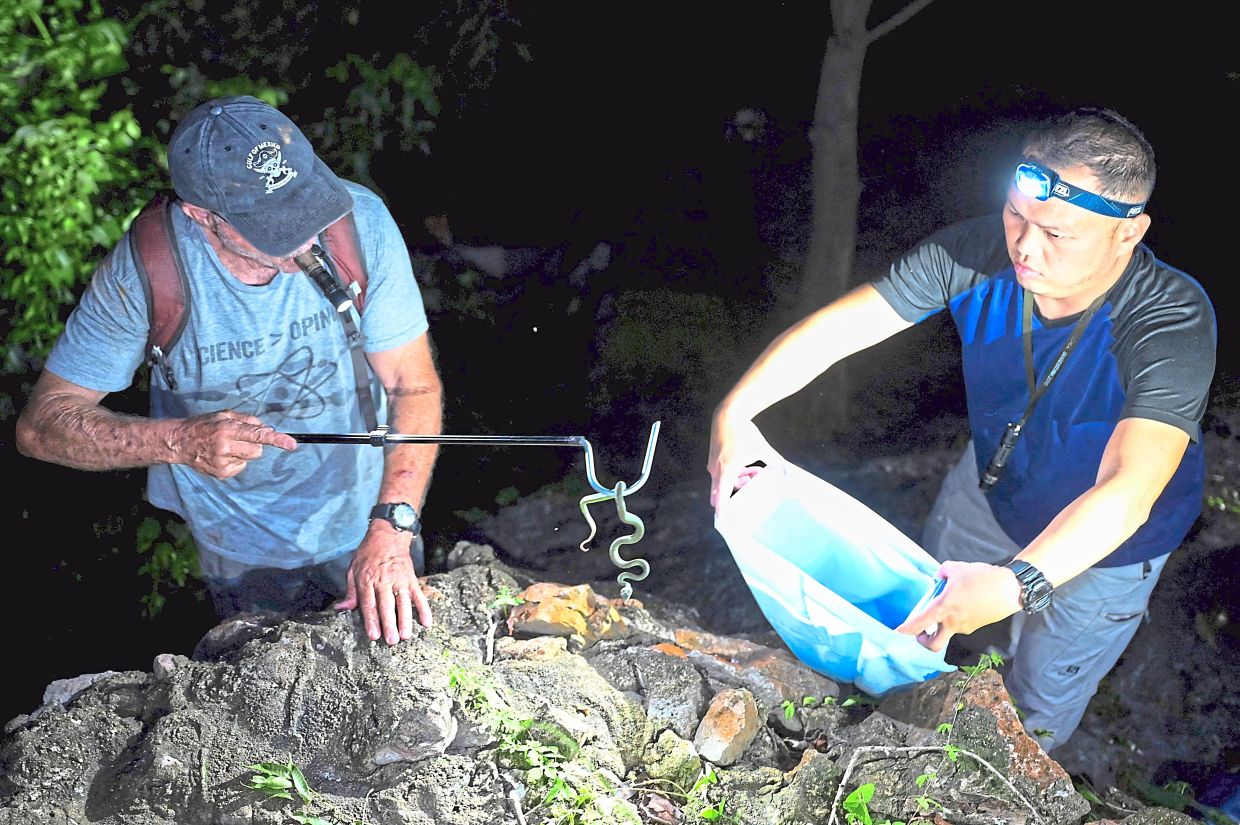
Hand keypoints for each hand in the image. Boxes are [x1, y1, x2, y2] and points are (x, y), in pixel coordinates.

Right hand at [173, 409, 295, 477]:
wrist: (179, 442)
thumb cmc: (204, 425)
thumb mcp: (224, 415)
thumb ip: (247, 420)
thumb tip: (266, 428)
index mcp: (227, 430)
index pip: (257, 435)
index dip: (276, 439)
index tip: (292, 444)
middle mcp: (226, 447)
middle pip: (258, 450)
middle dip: (254, 445)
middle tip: (238, 439)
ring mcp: (223, 462)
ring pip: (249, 459)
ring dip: (243, 453)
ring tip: (226, 447)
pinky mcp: (221, 473)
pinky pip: (241, 467)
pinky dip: (236, 461)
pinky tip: (221, 456)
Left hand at [335, 526, 431, 642]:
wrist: (388, 535)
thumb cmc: (368, 554)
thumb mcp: (353, 569)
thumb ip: (350, 591)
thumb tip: (341, 609)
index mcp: (367, 580)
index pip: (369, 604)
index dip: (371, 621)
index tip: (374, 635)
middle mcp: (384, 581)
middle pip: (387, 606)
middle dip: (389, 624)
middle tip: (391, 641)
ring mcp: (400, 580)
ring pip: (403, 603)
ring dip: (405, 620)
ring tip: (406, 636)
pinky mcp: (411, 579)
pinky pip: (419, 595)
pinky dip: (424, 609)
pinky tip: (427, 622)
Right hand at [707, 415, 773, 515]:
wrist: (727, 414)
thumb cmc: (744, 432)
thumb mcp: (762, 448)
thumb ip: (776, 462)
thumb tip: (788, 472)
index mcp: (727, 470)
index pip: (721, 497)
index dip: (722, 511)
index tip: (722, 522)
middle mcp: (716, 470)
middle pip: (723, 492)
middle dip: (739, 491)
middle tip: (753, 482)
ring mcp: (712, 465)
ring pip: (724, 483)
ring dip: (739, 481)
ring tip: (755, 471)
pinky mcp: (713, 460)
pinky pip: (722, 475)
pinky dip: (734, 474)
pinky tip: (747, 464)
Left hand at [894, 561, 1021, 652]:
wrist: (1010, 589)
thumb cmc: (982, 578)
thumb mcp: (956, 568)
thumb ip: (942, 572)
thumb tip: (938, 577)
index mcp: (944, 608)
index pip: (920, 623)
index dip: (906, 629)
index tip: (898, 632)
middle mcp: (953, 622)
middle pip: (934, 645)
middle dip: (924, 642)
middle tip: (921, 632)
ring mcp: (965, 627)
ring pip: (948, 630)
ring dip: (944, 620)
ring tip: (952, 599)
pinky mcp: (976, 626)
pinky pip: (961, 623)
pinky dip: (957, 616)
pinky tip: (965, 601)